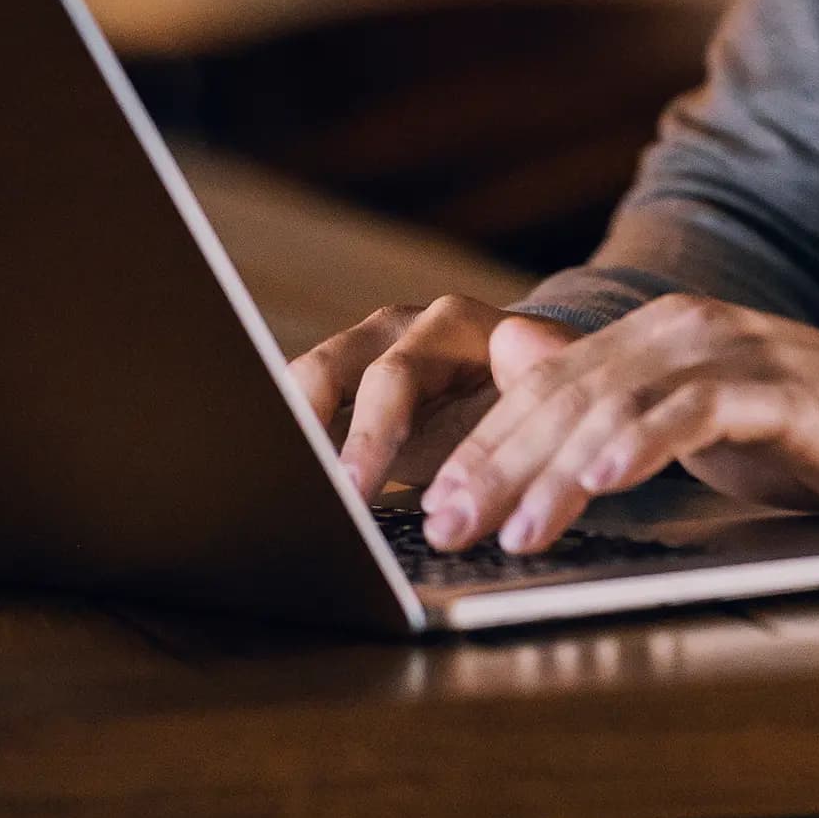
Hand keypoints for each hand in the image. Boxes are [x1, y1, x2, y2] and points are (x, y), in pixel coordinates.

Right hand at [288, 295, 574, 498]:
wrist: (519, 373)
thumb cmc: (528, 388)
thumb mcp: (537, 388)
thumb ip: (532, 384)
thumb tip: (531, 389)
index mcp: (449, 325)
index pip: (396, 374)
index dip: (371, 434)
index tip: (352, 488)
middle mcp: (396, 329)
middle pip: (328, 369)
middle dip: (307, 432)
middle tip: (302, 492)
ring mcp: (361, 352)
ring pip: (300, 382)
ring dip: (288, 432)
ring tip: (281, 487)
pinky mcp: (340, 386)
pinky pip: (298, 407)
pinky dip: (289, 441)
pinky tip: (284, 483)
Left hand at [420, 292, 818, 554]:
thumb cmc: (780, 428)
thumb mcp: (677, 413)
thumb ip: (598, 388)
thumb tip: (506, 352)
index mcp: (648, 333)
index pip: (544, 387)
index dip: (484, 444)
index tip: (433, 506)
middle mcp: (680, 328)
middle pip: (568, 396)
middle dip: (500, 465)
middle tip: (449, 525)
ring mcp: (727, 352)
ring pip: (619, 406)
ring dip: (558, 471)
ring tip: (514, 529)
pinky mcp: (773, 388)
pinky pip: (696, 411)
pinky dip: (645, 443)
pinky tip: (606, 480)